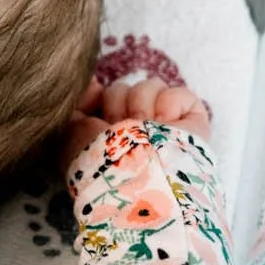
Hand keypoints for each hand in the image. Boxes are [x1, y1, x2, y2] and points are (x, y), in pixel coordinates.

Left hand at [63, 78, 213, 162]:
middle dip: (118, 104)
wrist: (132, 182)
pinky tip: (164, 125)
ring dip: (141, 104)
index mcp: (114, 132)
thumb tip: (94, 83)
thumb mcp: (71, 133)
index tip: (99, 114)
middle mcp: (140, 129)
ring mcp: (168, 126)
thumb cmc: (98, 162)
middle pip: (126, 86)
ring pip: (152, 85)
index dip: (102, 98)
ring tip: (143, 130)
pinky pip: (181, 94)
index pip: (109, 95)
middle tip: (120, 131)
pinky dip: (170, 104)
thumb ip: (76, 105)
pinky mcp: (193, 125)